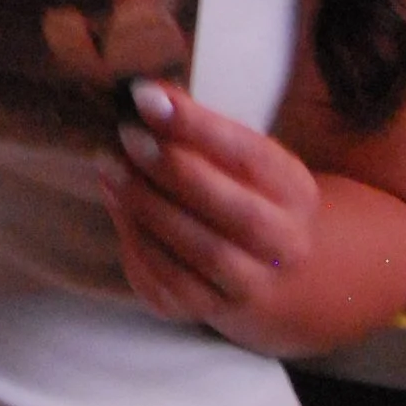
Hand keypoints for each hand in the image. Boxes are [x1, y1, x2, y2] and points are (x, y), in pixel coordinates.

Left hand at [101, 77, 321, 355]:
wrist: (280, 274)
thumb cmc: (248, 196)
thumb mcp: (244, 159)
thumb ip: (203, 130)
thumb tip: (151, 92)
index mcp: (295, 192)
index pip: (252, 157)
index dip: (198, 127)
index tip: (147, 97)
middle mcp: (286, 244)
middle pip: (233, 212)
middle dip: (172, 170)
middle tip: (126, 135)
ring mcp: (254, 285)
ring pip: (202, 253)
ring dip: (148, 207)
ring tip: (110, 167)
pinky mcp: (215, 313)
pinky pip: (174, 286)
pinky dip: (139, 245)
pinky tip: (116, 206)